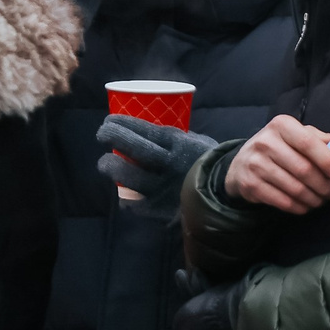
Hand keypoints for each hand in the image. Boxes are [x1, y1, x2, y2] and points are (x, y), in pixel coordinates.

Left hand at [98, 114, 218, 215]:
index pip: (144, 129)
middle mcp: (169, 165)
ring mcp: (163, 188)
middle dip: (112, 137)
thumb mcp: (198, 142)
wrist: (228, 196)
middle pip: (133, 148)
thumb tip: (151, 132)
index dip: (122, 123)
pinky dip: (126, 199)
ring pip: (127, 175)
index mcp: (179, 145)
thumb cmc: (212, 164)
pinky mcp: (161, 210)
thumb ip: (176, 138)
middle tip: (101, 134)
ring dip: (111, 167)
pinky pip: (135, 205)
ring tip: (105, 163)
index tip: (109, 120)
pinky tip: (123, 194)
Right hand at [227, 116, 329, 214]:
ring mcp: (255, 164)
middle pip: (303, 169)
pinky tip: (305, 205)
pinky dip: (299, 207)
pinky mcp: (250, 185)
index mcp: (281, 125)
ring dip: (313, 199)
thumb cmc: (280, 147)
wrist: (243, 162)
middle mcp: (265, 142)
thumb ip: (326, 140)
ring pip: (294, 188)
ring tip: (321, 200)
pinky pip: (282, 201)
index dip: (327, 160)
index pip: (308, 143)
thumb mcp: (301, 137)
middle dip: (323, 185)